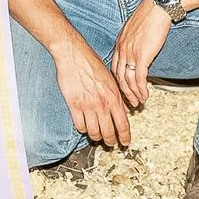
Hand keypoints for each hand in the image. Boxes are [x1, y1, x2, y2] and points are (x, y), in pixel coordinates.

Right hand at [49, 34, 132, 148]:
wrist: (73, 54)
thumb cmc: (91, 63)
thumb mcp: (111, 79)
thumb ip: (118, 96)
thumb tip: (125, 110)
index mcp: (113, 97)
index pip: (123, 124)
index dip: (125, 137)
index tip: (125, 142)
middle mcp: (102, 103)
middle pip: (109, 132)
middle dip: (111, 141)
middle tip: (110, 143)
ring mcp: (87, 105)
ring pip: (94, 132)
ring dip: (96, 137)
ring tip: (96, 137)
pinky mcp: (74, 105)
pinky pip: (80, 125)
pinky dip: (83, 129)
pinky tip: (84, 126)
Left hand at [109, 0, 171, 110]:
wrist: (157, 8)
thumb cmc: (149, 15)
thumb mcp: (135, 29)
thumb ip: (132, 42)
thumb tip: (137, 50)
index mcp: (119, 43)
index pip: (114, 67)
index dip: (118, 81)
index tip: (122, 91)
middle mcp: (122, 50)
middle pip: (119, 77)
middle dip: (123, 92)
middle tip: (128, 103)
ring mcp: (130, 53)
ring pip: (128, 80)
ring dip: (133, 94)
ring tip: (138, 103)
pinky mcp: (142, 56)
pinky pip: (139, 78)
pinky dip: (141, 89)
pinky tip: (144, 96)